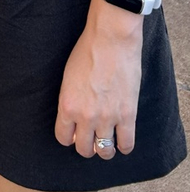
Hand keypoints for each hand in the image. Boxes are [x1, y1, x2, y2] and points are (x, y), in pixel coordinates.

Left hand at [55, 0, 142, 158]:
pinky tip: (122, 139)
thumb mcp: (68, 77)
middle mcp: (85, 116)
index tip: (75, 133)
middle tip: (91, 137)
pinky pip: (126, 145)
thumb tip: (75, 118)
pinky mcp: (127, 115)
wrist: (110, 39)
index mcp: (67, 105)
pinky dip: (124, 146)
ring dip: (105, 149)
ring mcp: (107, 118)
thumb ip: (70, 100)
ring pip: (104, 151)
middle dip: (86, 146)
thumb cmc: (87, 51)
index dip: (69, 137)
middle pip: (84, 149)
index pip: (63, 138)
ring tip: (107, 140)